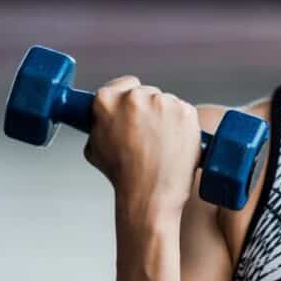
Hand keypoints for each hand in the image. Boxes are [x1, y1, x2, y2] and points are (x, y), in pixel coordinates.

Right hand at [83, 75, 201, 221]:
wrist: (149, 196)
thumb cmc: (123, 177)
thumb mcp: (95, 147)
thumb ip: (101, 123)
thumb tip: (106, 117)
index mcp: (107, 100)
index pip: (123, 84)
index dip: (129, 99)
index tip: (134, 111)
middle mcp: (134, 96)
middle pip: (147, 93)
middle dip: (149, 110)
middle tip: (149, 136)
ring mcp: (162, 102)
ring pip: (167, 103)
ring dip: (166, 118)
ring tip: (162, 146)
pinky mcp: (186, 111)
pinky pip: (184, 113)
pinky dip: (183, 126)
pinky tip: (175, 145)